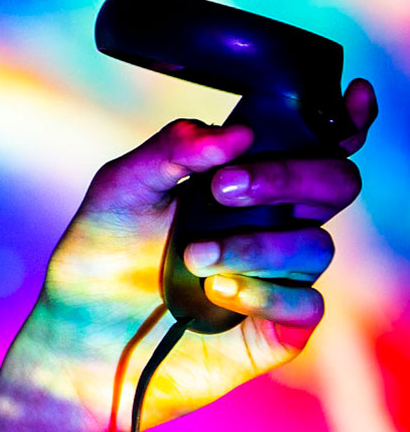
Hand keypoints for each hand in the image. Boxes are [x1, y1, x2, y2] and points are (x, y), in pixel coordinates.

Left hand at [0, 79, 376, 431]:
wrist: (79, 336)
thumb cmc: (99, 255)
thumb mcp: (119, 191)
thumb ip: (170, 153)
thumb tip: (233, 134)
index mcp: (242, 180)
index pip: (312, 143)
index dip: (345, 118)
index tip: (351, 95)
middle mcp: (272, 222)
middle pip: (335, 183)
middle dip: (288, 177)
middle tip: (223, 189)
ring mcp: (280, 275)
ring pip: (317, 245)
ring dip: (254, 246)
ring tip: (192, 258)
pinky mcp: (280, 328)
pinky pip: (306, 302)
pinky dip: (262, 292)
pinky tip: (216, 294)